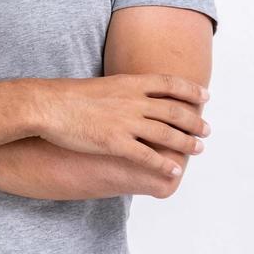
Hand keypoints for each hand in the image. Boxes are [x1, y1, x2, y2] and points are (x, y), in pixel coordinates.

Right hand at [33, 74, 210, 177]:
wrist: (46, 106)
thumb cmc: (65, 96)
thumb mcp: (99, 85)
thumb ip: (119, 91)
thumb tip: (127, 96)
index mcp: (129, 83)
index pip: (169, 84)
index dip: (191, 91)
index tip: (205, 96)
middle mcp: (133, 101)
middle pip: (174, 111)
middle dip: (194, 121)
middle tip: (206, 130)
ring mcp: (126, 122)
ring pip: (167, 134)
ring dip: (187, 143)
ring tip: (199, 149)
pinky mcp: (115, 143)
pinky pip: (147, 156)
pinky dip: (164, 165)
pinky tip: (174, 170)